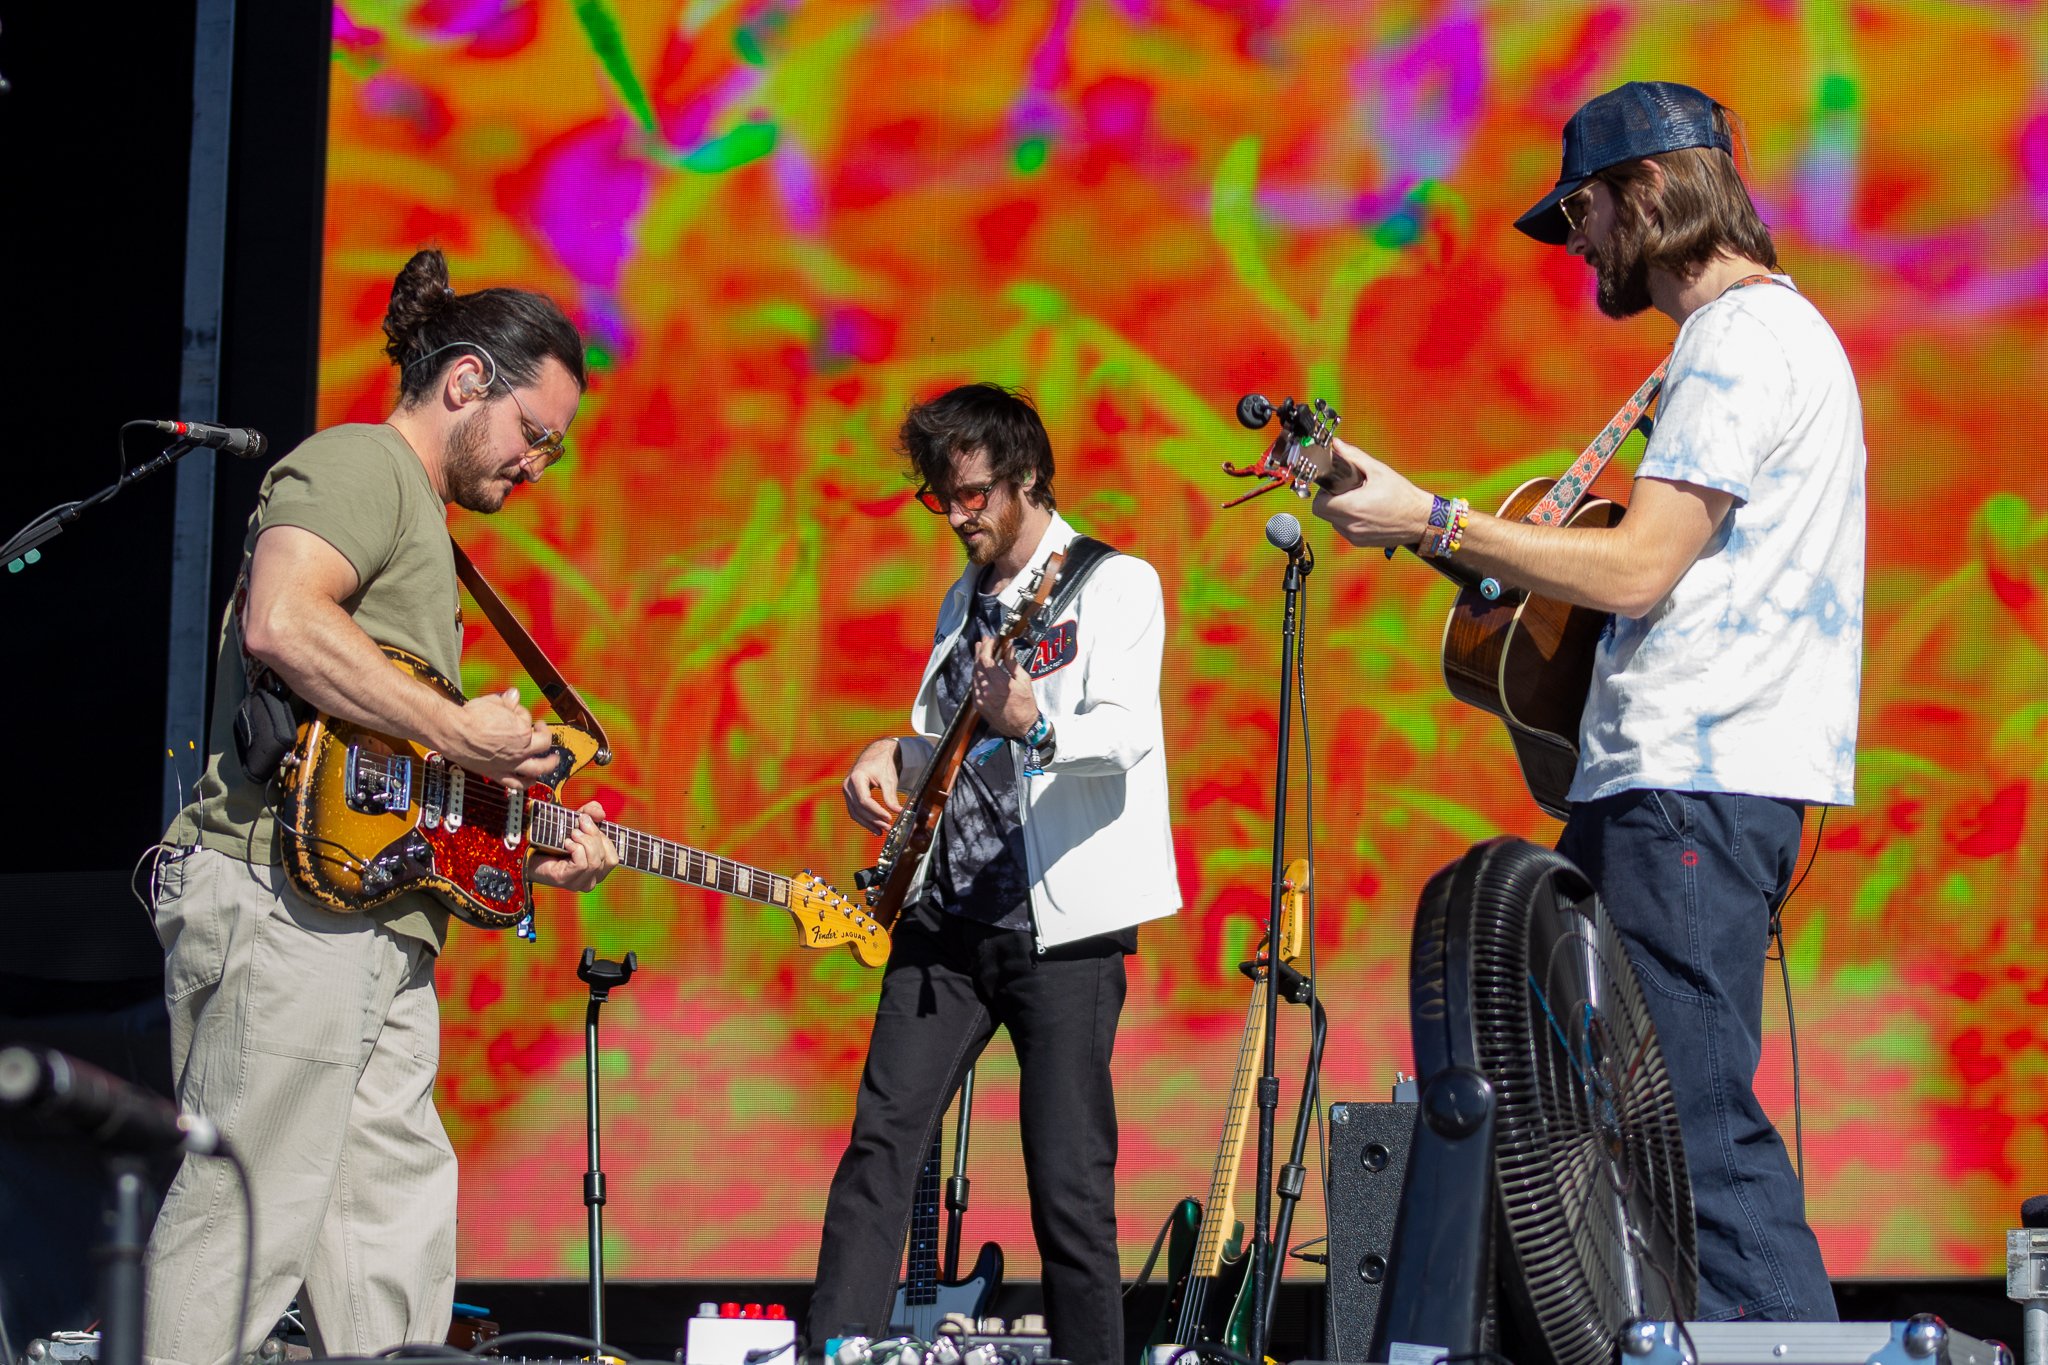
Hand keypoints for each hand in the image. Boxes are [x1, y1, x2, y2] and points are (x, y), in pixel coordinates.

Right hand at [447, 687, 555, 786]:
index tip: (515, 711)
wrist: (452, 732)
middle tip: (544, 731)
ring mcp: (510, 764)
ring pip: (537, 769)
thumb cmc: (471, 717)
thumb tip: (514, 695)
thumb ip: (508, 701)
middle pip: (543, 745)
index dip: (523, 714)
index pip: (529, 721)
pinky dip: (525, 784)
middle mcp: (520, 750)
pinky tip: (530, 781)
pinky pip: (515, 784)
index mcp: (522, 732)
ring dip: (548, 765)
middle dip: (546, 736)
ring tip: (551, 762)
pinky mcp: (497, 773)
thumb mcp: (494, 702)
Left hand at [529, 799, 618, 891]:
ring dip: (584, 842)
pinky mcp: (565, 881)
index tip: (588, 824)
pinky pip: (582, 864)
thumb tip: (600, 813)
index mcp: (598, 870)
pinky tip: (566, 844)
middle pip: (606, 858)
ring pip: (595, 862)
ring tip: (571, 834)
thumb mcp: (576, 821)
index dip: (604, 839)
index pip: (613, 858)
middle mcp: (591, 880)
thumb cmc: (554, 839)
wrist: (528, 850)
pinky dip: (576, 849)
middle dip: (593, 836)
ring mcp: (578, 883)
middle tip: (577, 826)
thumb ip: (591, 812)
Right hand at [842, 738, 901, 836]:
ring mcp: (846, 791)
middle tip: (888, 827)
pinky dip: (864, 820)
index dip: (876, 811)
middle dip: (873, 819)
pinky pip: (855, 811)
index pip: (864, 800)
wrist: (875, 756)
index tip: (889, 818)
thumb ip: (891, 796)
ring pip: (855, 812)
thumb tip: (898, 811)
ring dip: (868, 823)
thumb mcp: (888, 779)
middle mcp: (848, 785)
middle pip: (859, 808)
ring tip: (882, 831)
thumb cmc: (882, 765)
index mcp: (856, 778)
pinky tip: (875, 828)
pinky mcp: (849, 796)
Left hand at [971, 638, 1038, 737]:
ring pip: (974, 675)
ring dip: (977, 662)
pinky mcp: (978, 705)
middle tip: (983, 641)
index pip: (986, 660)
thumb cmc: (1026, 704)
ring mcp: (981, 698)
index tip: (990, 639)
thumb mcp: (1024, 680)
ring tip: (981, 651)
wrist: (1022, 727)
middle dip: (980, 651)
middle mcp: (988, 691)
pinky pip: (974, 685)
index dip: (987, 647)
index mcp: (1000, 684)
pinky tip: (980, 669)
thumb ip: (1013, 663)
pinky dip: (976, 674)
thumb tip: (1008, 648)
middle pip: (978, 665)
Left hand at [1310, 437, 1434, 549]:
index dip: (1323, 493)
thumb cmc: (1403, 496)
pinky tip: (1364, 512)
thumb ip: (1353, 456)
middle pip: (1324, 513)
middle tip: (1347, 491)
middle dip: (1331, 500)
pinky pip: (1345, 529)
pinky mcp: (1360, 542)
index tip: (1335, 486)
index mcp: (1352, 507)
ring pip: (1333, 522)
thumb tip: (1337, 445)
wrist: (1420, 519)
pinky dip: (1349, 520)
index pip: (1318, 504)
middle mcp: (1351, 525)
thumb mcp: (1378, 470)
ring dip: (1339, 511)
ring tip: (1358, 501)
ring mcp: (1355, 536)